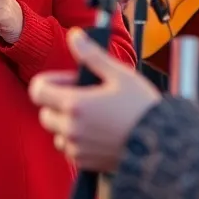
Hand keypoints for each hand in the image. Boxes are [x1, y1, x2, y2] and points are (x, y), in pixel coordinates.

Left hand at [29, 29, 159, 171]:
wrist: (161, 145)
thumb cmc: (142, 108)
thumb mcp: (119, 75)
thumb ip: (91, 55)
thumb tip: (74, 35)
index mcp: (75, 104)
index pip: (37, 91)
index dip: (48, 82)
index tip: (68, 81)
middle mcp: (71, 128)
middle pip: (45, 113)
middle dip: (59, 104)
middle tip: (86, 97)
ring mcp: (77, 148)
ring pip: (58, 133)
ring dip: (68, 124)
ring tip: (95, 116)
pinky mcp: (85, 163)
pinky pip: (71, 150)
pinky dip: (79, 141)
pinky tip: (100, 133)